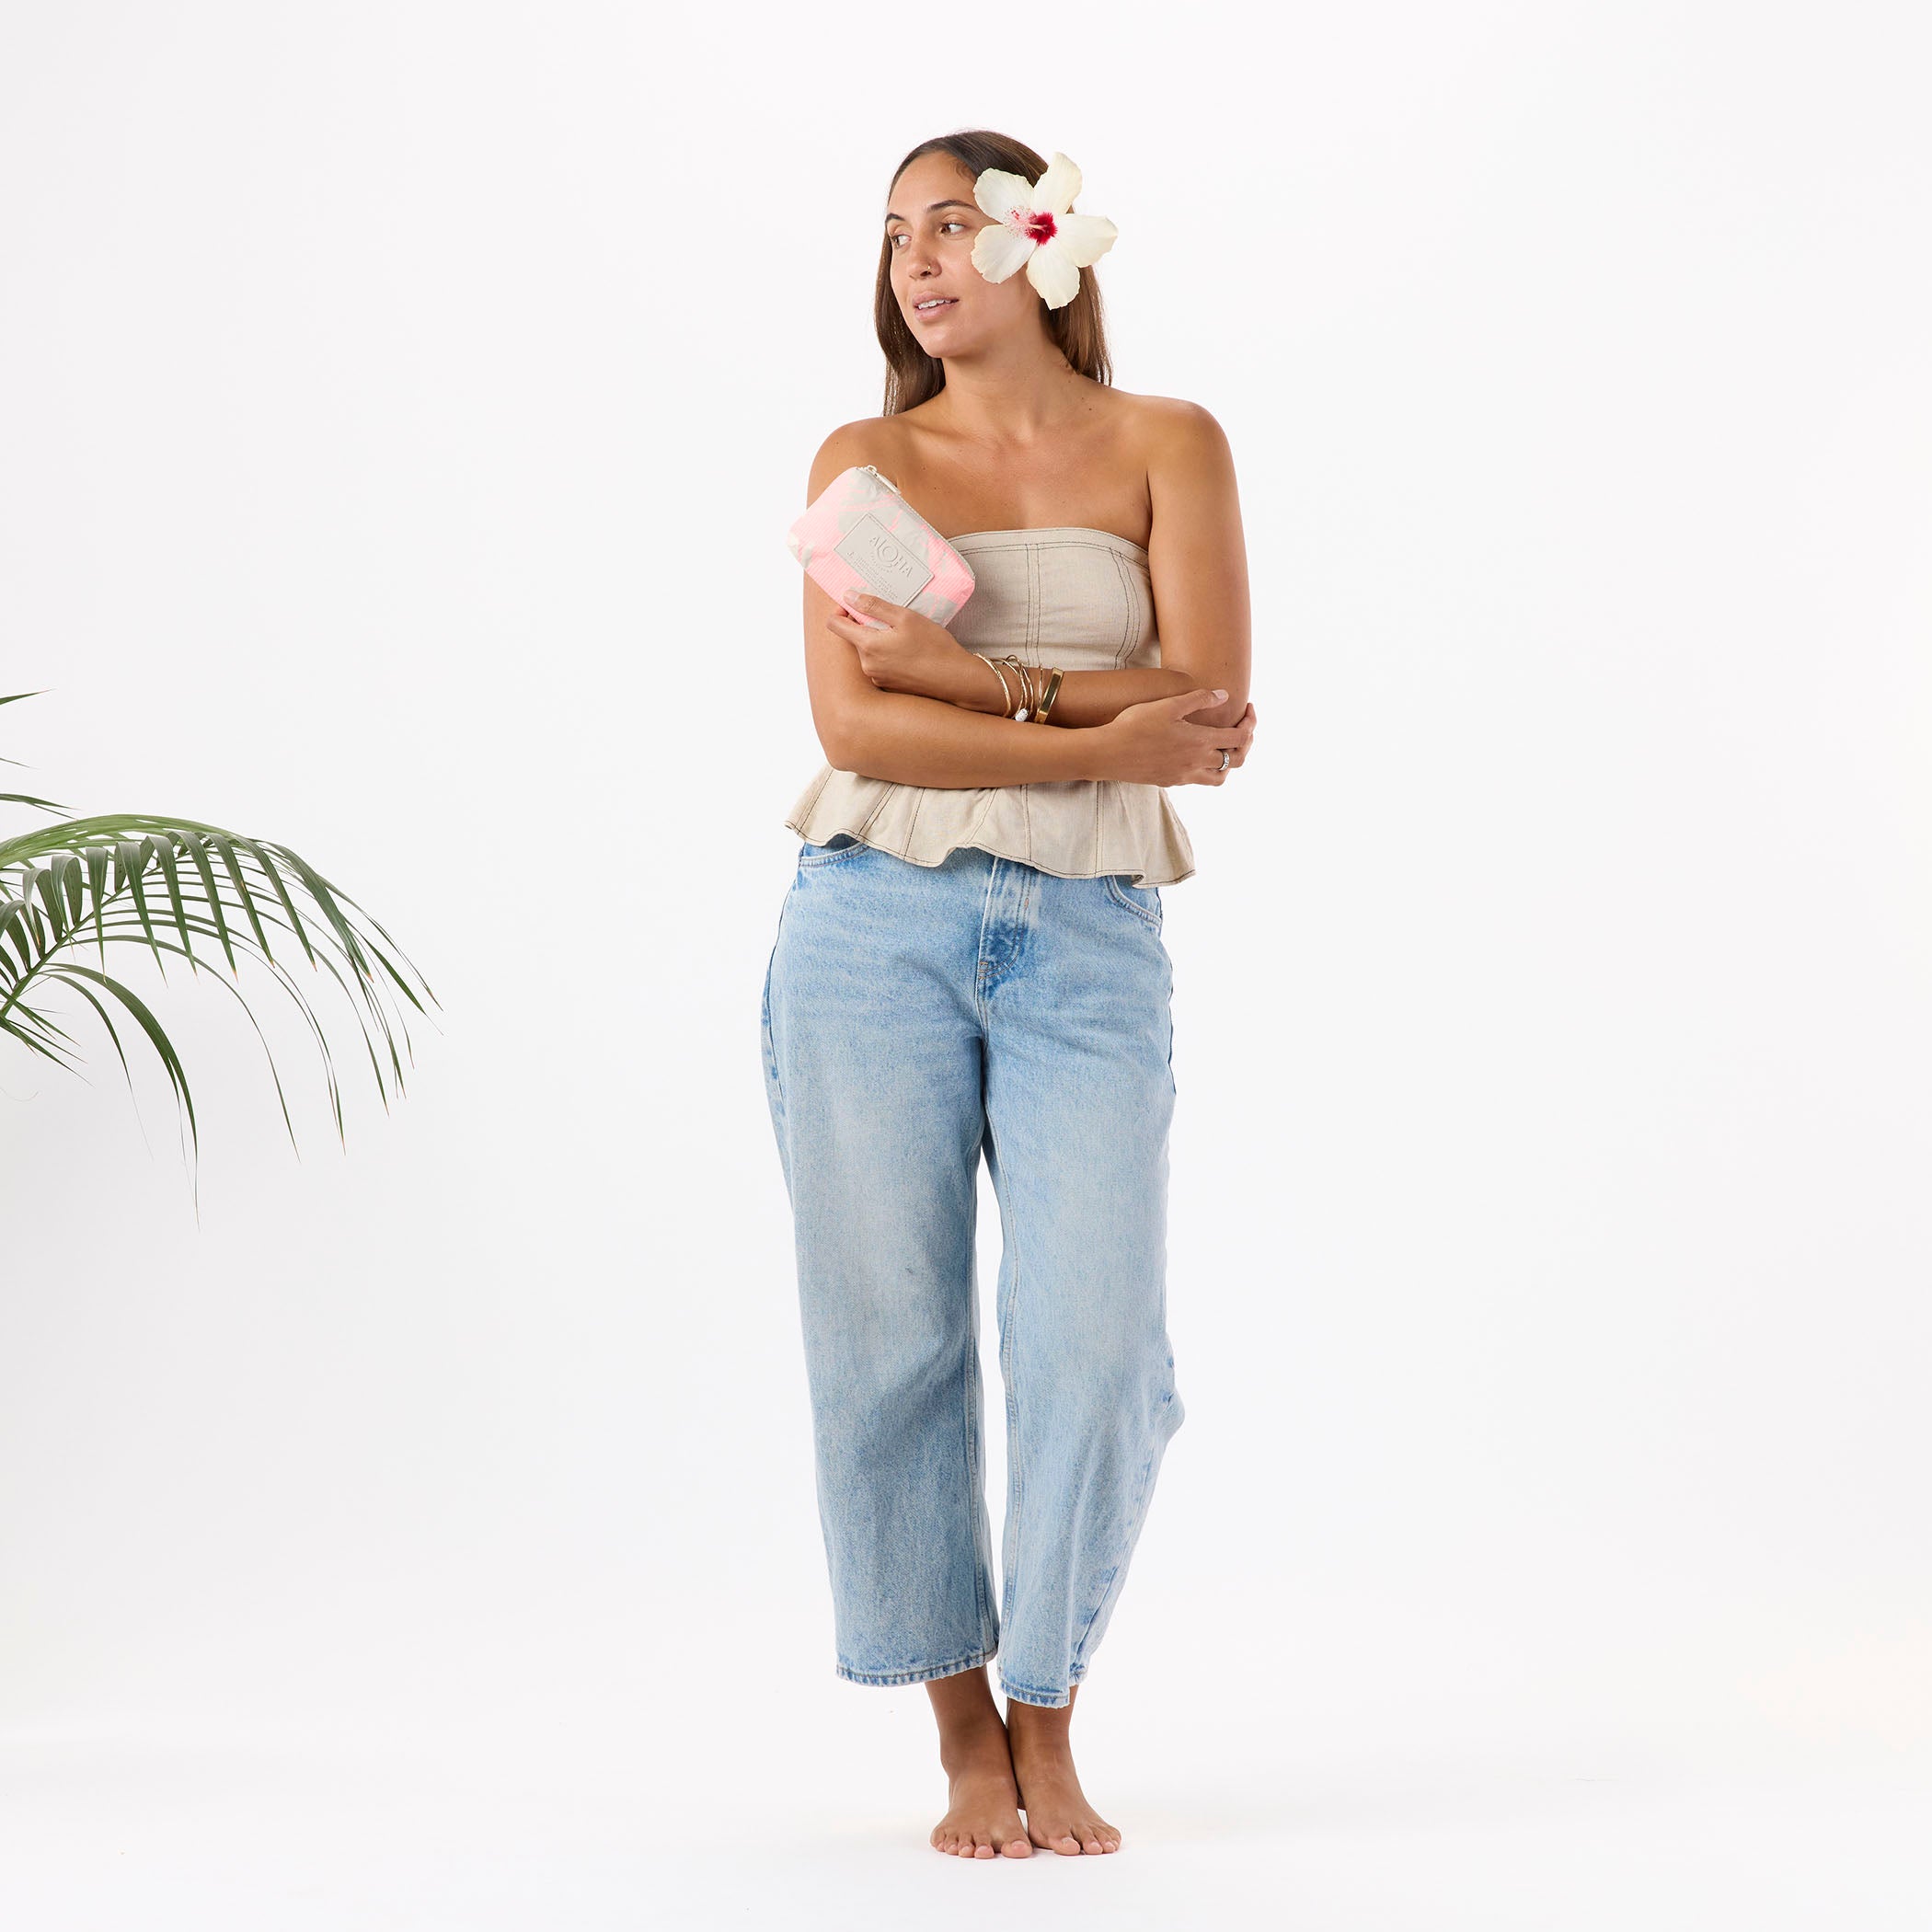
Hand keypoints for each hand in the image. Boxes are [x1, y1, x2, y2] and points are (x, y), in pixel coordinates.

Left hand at [825, 592, 992, 705]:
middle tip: (890, 619)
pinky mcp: (886, 684)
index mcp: (868, 646)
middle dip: (865, 625)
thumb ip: (874, 606)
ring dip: (878, 640)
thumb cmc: (933, 646)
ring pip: (867, 650)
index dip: (840, 611)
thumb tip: (848, 597)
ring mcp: (876, 677)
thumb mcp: (905, 617)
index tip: (854, 605)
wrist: (954, 678)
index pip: (835, 625)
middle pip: (853, 637)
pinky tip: (907, 651)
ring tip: (903, 636)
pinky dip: (886, 654)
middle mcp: (867, 665)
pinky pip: (878, 663)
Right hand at [1099, 689, 1255, 785]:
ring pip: (1220, 777)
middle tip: (1242, 727)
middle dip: (1246, 743)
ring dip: (1228, 763)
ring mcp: (1184, 775)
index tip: (1248, 709)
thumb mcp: (1168, 705)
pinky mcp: (1171, 781)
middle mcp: (1197, 762)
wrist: (1108, 753)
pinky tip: (1196, 755)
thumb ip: (1199, 699)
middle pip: (1236, 759)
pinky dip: (1207, 769)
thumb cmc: (1135, 725)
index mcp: (1200, 742)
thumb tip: (1224, 696)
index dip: (1251, 723)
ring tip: (1223, 747)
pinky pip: (1198, 780)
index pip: (1241, 737)